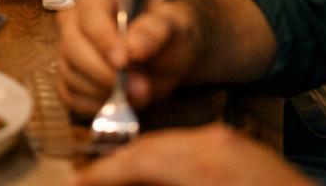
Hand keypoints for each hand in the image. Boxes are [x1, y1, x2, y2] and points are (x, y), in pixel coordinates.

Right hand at [56, 0, 201, 115]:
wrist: (168, 57)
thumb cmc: (168, 34)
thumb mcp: (172, 26)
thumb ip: (154, 32)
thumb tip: (132, 49)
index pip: (89, 16)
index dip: (103, 40)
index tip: (123, 62)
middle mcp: (72, 19)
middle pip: (71, 47)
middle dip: (104, 73)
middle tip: (141, 90)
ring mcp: (66, 49)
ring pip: (69, 74)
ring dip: (103, 93)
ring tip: (139, 96)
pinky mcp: (67, 78)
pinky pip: (70, 96)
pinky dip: (95, 106)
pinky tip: (120, 103)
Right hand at [70, 125, 312, 185]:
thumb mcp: (198, 178)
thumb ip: (155, 177)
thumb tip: (114, 177)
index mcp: (205, 161)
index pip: (138, 158)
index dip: (102, 172)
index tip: (78, 182)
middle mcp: (217, 144)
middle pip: (151, 149)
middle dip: (119, 166)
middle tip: (92, 179)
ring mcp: (235, 146)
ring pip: (172, 149)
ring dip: (145, 163)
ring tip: (122, 177)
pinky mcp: (247, 153)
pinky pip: (196, 151)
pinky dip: (172, 162)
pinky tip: (164, 174)